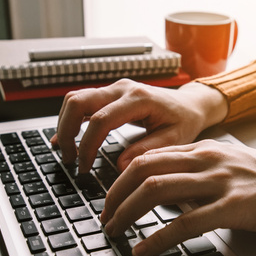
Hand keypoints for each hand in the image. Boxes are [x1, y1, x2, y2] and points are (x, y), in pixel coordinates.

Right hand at [52, 79, 227, 172]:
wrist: (189, 105)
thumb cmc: (183, 121)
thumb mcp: (174, 139)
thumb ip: (149, 150)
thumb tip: (122, 166)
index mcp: (139, 98)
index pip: (101, 120)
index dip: (88, 145)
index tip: (85, 167)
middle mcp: (122, 88)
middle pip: (78, 102)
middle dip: (67, 132)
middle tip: (69, 159)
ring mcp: (114, 88)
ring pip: (75, 99)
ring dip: (65, 125)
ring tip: (68, 152)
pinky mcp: (109, 94)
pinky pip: (81, 102)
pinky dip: (70, 120)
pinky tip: (65, 140)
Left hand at [101, 140, 255, 255]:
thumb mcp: (229, 168)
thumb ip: (198, 176)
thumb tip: (171, 197)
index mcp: (203, 150)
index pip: (148, 156)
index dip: (120, 179)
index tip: (109, 198)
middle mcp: (205, 160)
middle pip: (142, 170)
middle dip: (114, 195)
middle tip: (104, 217)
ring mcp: (218, 182)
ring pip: (156, 191)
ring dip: (126, 213)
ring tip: (114, 232)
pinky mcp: (231, 207)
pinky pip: (184, 223)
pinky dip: (156, 238)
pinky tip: (143, 250)